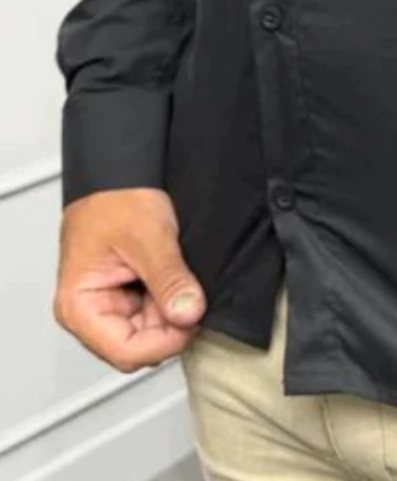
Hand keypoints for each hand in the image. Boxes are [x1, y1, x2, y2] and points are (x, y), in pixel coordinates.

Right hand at [54, 187, 206, 371]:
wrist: (117, 170)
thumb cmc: (114, 197)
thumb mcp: (148, 238)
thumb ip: (169, 279)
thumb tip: (188, 313)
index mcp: (78, 306)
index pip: (126, 352)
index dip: (165, 341)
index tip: (192, 318)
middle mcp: (89, 311)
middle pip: (138, 346)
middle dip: (169, 326)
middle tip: (193, 298)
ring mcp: (109, 304)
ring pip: (149, 333)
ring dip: (171, 313)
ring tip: (181, 280)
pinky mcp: (126, 294)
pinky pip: (152, 313)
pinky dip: (169, 300)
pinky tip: (176, 279)